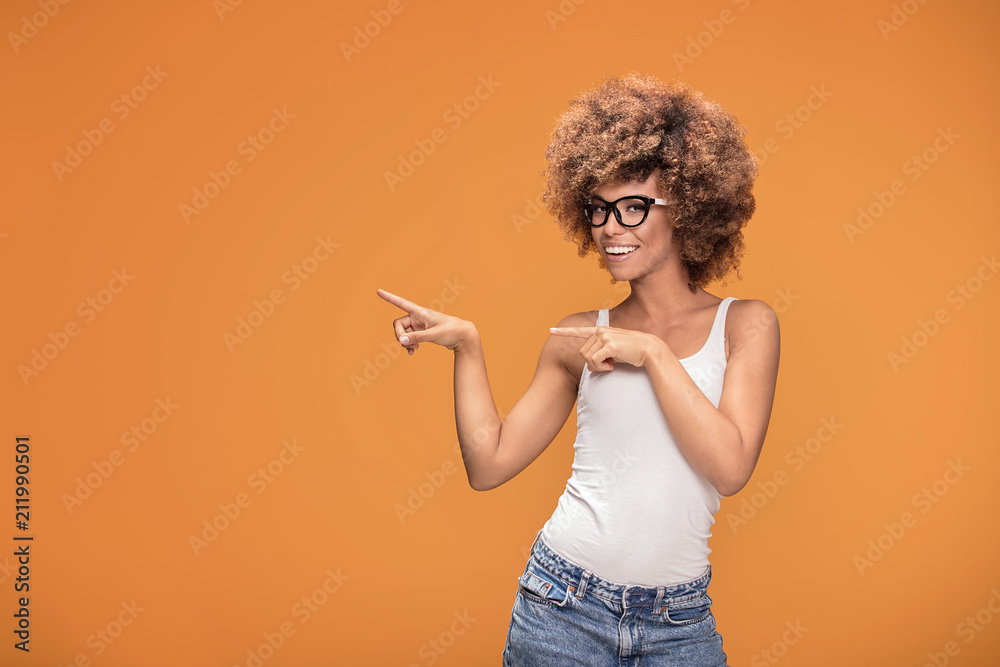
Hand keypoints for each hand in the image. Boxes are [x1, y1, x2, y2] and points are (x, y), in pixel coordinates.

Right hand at [377, 288, 473, 354]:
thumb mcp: (434, 335)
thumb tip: (401, 341)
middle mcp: (418, 317)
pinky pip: (410, 338)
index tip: (379, 291)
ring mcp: (420, 325)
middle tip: (407, 346)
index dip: (389, 298)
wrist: (464, 336)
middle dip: (400, 336)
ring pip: (404, 333)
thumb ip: (417, 338)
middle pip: (399, 324)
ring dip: (405, 342)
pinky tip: (413, 352)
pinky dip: (409, 345)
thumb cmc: (451, 331)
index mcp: (421, 312)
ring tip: (413, 350)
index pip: (402, 303)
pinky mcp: (422, 332)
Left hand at [548, 326, 663, 371]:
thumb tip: (589, 367)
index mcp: (601, 331)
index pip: (580, 331)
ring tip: (610, 366)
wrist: (649, 350)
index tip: (551, 330)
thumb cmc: (632, 353)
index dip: (564, 332)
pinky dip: (601, 368)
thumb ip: (599, 355)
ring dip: (597, 367)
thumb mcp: (613, 353)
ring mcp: (604, 336)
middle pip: (583, 352)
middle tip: (607, 366)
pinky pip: (595, 361)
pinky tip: (612, 366)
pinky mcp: (609, 344)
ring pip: (587, 358)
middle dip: (592, 364)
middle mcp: (601, 331)